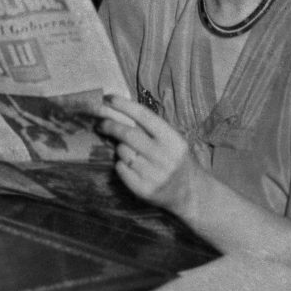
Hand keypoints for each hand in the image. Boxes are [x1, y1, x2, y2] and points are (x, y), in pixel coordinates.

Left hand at [95, 95, 206, 215]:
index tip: (108, 98)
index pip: (144, 116)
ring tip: (130, 151)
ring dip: (120, 148)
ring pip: (122, 152)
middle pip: (128, 134)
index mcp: (173, 140)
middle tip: (100, 123)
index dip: (124, 105)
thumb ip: (150, 128)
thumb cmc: (176, 160)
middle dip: (110, 125)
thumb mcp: (172, 141)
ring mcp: (153, 174)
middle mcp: (164, 156)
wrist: (190, 192)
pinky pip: (120, 169)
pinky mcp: (143, 189)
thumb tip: (119, 111)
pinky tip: (131, 166)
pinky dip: (121, 164)